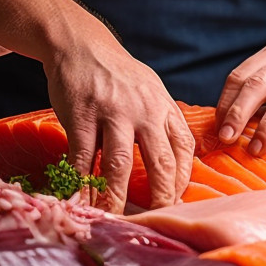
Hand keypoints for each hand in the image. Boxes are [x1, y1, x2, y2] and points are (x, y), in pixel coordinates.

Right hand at [0, 0, 194, 212]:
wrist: (81, 45)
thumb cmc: (118, 74)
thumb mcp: (150, 89)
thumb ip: (162, 120)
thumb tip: (176, 162)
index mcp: (163, 105)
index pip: (184, 147)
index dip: (183, 178)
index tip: (176, 201)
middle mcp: (143, 110)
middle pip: (160, 161)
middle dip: (160, 197)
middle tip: (156, 221)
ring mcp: (112, 113)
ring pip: (121, 165)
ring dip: (118, 198)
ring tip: (116, 220)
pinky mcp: (81, 117)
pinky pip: (84, 158)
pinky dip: (82, 183)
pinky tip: (81, 200)